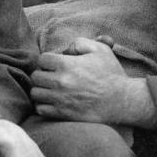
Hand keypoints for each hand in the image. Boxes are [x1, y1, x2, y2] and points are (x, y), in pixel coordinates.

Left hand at [31, 37, 156, 126]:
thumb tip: (65, 50)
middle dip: (42, 75)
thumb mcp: (100, 49)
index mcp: (66, 64)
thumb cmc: (111, 74)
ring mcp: (60, 98)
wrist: (121, 101)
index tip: (55, 65)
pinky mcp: (62, 113)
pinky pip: (40, 109)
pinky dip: (43, 105)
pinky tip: (53, 102)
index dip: (48, 61)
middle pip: (35, 77)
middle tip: (52, 77)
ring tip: (51, 90)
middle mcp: (60, 81)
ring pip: (35, 93)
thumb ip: (79, 43)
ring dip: (41, 90)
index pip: (41, 60)